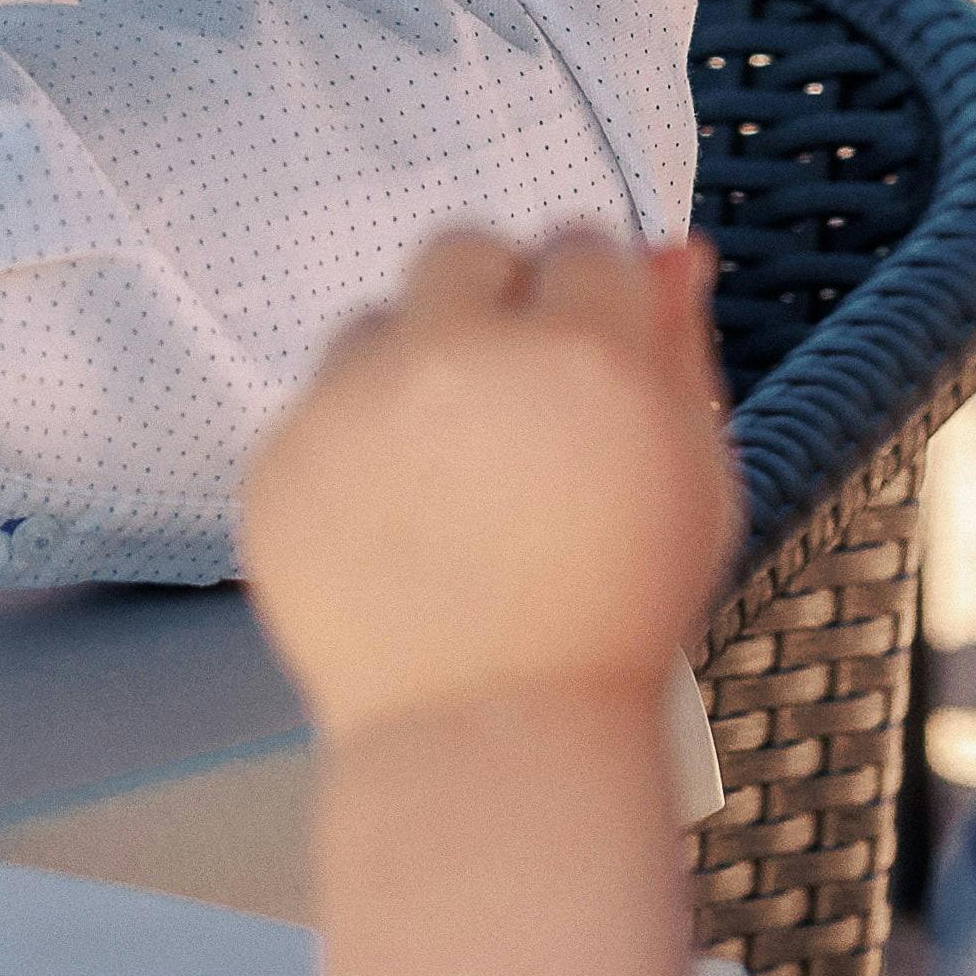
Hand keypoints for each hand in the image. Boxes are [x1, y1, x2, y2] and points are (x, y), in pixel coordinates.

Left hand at [240, 228, 730, 740]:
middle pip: (464, 254)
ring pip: (378, 322)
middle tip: (517, 400)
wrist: (492, 727)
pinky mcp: (281, 457)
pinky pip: (316, 406)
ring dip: (415, 366)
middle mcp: (459, 358)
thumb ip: (680, 352)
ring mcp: (354, 405)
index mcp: (583, 356)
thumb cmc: (615, 611)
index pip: (579, 248)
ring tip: (454, 471)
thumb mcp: (693, 480)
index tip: (589, 360)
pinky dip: (353, 445)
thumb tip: (667, 253)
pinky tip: (398, 518)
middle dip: (495, 304)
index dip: (589, 305)